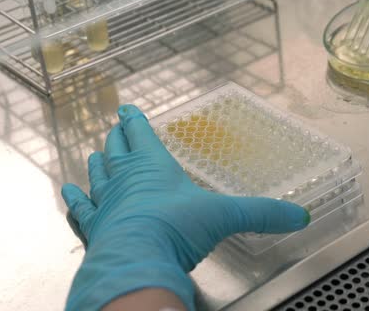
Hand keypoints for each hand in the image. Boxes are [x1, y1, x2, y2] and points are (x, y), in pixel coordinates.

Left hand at [62, 105, 309, 310]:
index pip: (141, 134)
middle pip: (117, 151)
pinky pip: (81, 210)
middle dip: (116, 139)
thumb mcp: (225, 216)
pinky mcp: (94, 230)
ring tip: (94, 154)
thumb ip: (261, 213)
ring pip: (97, 176)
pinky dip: (75, 200)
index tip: (126, 109)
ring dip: (97, 164)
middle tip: (114, 129)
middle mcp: (126, 180)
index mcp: (154, 167)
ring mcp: (106, 204)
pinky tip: (69, 193)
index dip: (135, 120)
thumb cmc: (175, 228)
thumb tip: (299, 216)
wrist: (136, 260)